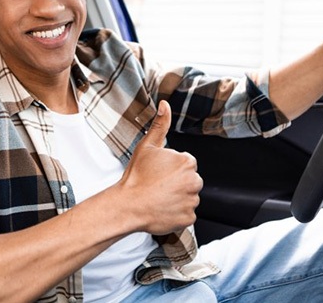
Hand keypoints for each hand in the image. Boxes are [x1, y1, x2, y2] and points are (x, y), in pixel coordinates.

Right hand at [118, 100, 202, 235]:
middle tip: (158, 185)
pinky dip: (177, 213)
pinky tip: (162, 208)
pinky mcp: (189, 218)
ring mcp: (192, 201)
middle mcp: (194, 181)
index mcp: (187, 162)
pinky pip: (186, 214)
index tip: (158, 173)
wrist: (128, 205)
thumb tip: (165, 105)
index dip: (171, 168)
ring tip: (159, 197)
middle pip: (190, 180)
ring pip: (188, 197)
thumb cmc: (136, 176)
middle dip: (178, 183)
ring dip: (178, 198)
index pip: (186, 164)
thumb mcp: (147, 146)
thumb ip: (160, 125)